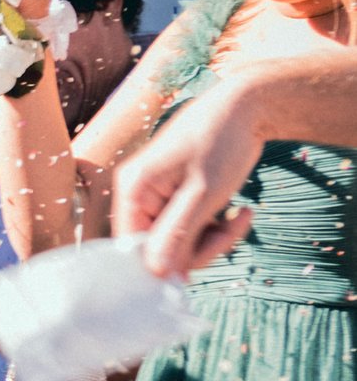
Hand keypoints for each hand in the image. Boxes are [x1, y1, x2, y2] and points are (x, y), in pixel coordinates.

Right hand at [112, 77, 267, 278]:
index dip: (161, 264)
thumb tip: (155, 274)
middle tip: (230, 233)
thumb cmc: (223, 142)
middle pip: (157, 246)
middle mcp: (138, 192)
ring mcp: (157, 194)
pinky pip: (190, 227)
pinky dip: (216, 228)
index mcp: (133, 188)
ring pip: (178, 240)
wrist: (249, 106)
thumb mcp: (203, 194)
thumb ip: (177, 234)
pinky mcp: (177, 196)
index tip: (196, 270)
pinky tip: (240, 213)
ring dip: (213, 238)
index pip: (132, 246)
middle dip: (198, 248)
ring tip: (241, 218)